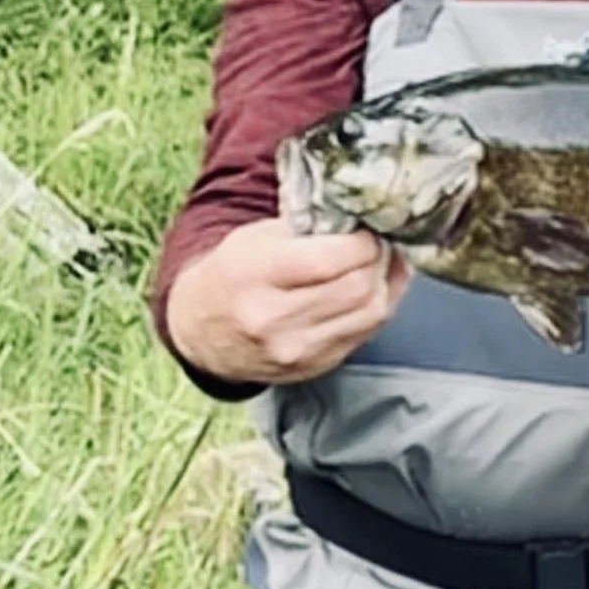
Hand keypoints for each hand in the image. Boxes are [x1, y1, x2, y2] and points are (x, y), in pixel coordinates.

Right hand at [164, 216, 409, 385]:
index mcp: (254, 276)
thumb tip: (362, 221)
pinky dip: (376, 307)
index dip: (362, 242)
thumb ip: (307, 228)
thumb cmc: (232, 273)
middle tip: (381, 242)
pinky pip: (365, 334)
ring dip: (385, 284)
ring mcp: (297, 350)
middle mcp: (274, 319)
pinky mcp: (315, 368)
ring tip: (382, 263)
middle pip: (356, 288)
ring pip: (370, 313)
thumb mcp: (255, 237)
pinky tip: (374, 288)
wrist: (202, 332)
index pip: (328, 261)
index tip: (368, 229)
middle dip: (378, 260)